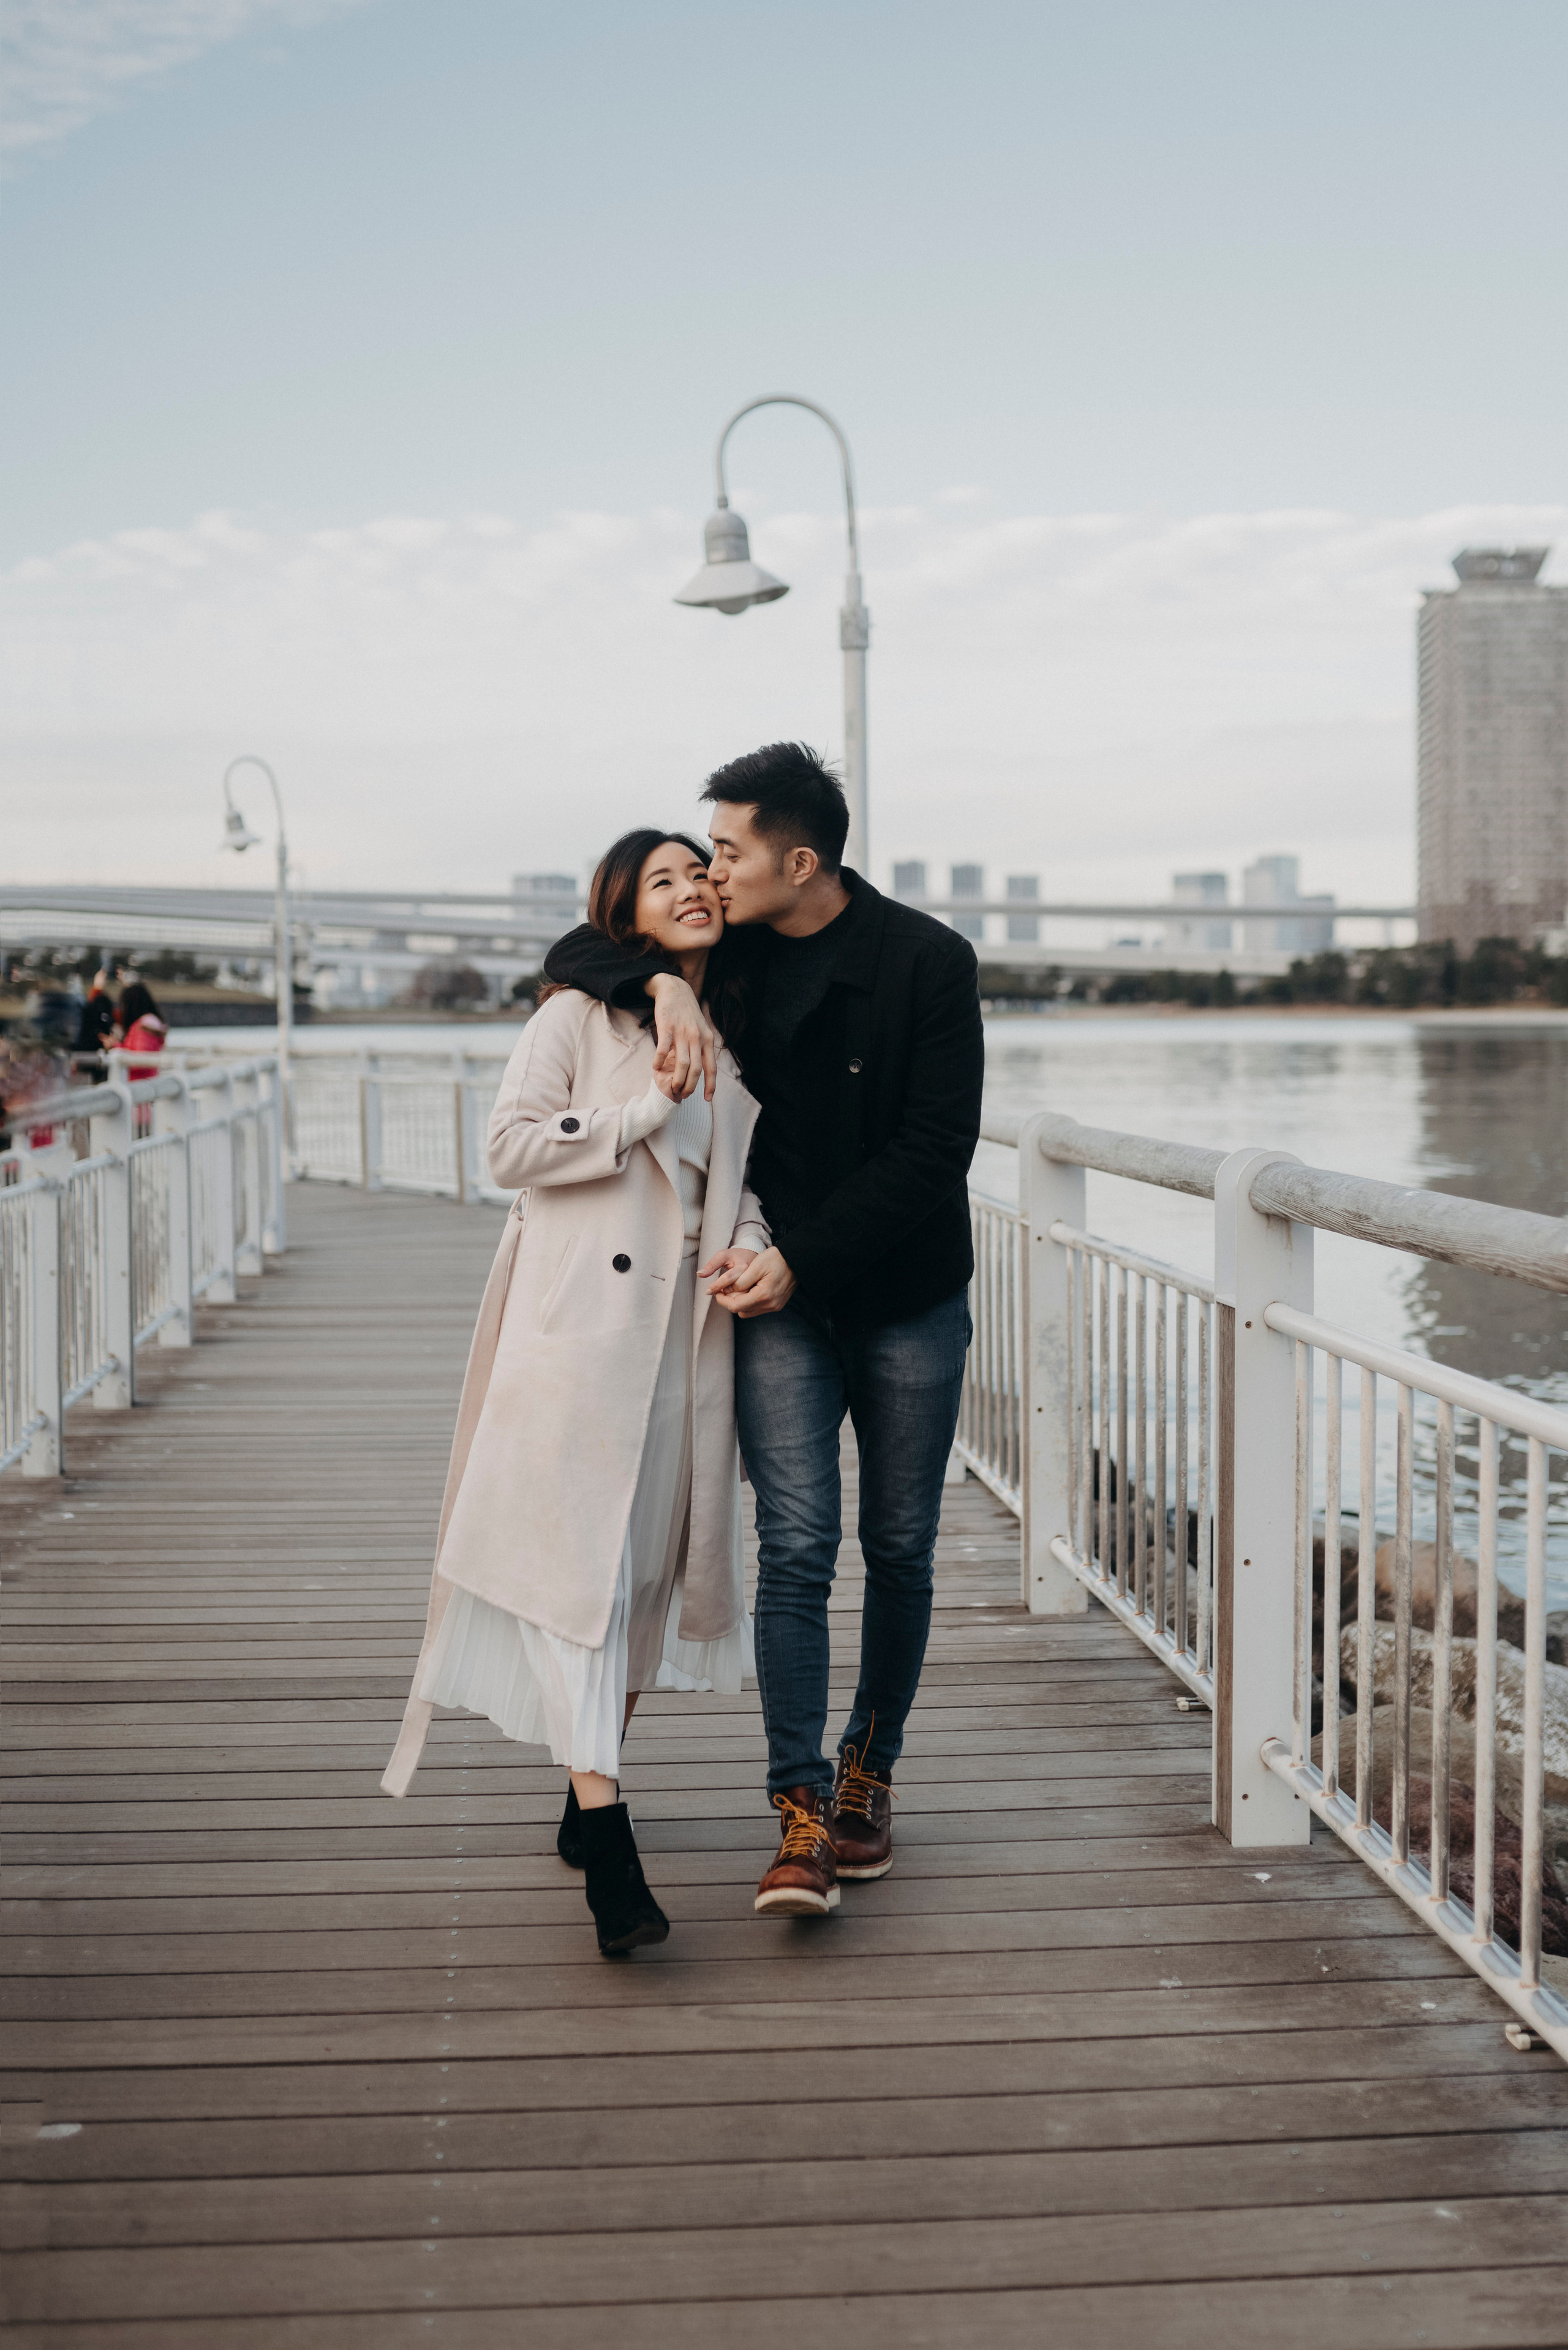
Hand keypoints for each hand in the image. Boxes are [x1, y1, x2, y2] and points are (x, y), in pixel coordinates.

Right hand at [648, 974, 716, 1101]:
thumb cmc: (688, 1013)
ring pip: (681, 1063)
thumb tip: (701, 1069)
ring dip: (676, 1079)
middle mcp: (697, 1037)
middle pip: (696, 1070)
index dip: (710, 1085)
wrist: (675, 990)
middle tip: (682, 1094)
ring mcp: (682, 1033)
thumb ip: (703, 1047)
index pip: (711, 1067)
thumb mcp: (702, 1029)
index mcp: (708, 1039)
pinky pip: (663, 1050)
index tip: (707, 1099)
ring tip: (671, 1087)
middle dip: (690, 1086)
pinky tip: (655, 1068)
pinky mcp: (666, 1027)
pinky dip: (659, 1062)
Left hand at [708, 1245, 795, 1318]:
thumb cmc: (776, 1259)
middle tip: (725, 1289)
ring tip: (737, 1288)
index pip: (735, 1306)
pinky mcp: (777, 1305)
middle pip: (741, 1311)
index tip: (716, 1291)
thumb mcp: (755, 1266)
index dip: (722, 1300)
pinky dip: (749, 1301)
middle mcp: (770, 1305)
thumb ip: (739, 1282)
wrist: (796, 1259)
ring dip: (740, 1302)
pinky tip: (749, 1290)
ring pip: (748, 1311)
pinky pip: (757, 1308)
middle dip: (730, 1301)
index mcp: (763, 1295)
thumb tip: (726, 1292)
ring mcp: (774, 1306)